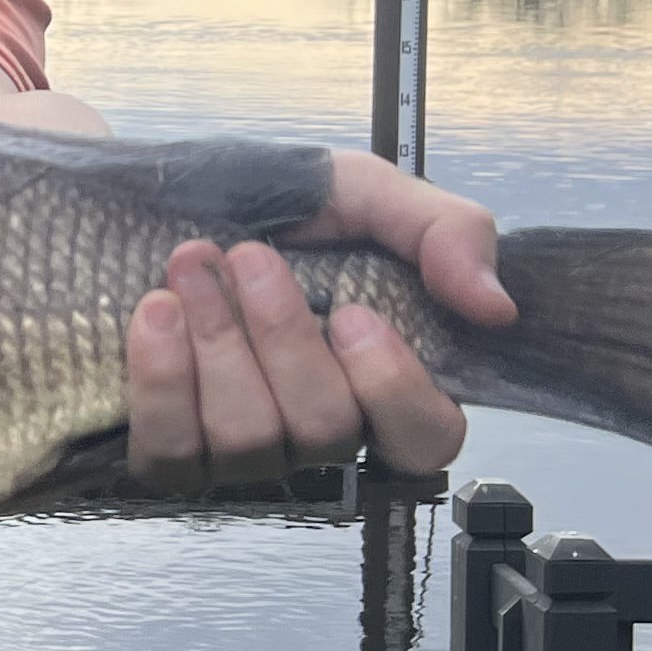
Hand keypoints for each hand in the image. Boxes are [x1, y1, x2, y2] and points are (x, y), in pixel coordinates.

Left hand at [124, 155, 507, 489]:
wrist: (160, 196)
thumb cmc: (274, 206)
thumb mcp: (366, 193)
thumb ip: (444, 233)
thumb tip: (496, 306)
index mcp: (380, 378)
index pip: (425, 439)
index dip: (395, 390)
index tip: (354, 312)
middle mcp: (317, 428)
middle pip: (326, 431)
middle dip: (282, 335)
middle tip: (250, 256)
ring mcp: (244, 453)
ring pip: (249, 440)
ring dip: (218, 343)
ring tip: (190, 266)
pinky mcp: (170, 457)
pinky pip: (173, 453)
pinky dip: (163, 378)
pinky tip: (156, 316)